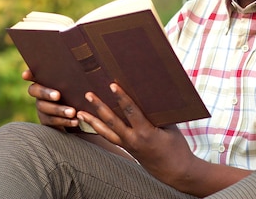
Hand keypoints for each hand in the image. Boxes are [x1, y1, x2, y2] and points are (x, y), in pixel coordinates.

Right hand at [22, 69, 78, 130]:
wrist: (77, 112)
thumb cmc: (76, 92)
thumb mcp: (74, 84)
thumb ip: (73, 76)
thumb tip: (85, 61)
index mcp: (44, 82)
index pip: (34, 75)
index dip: (29, 74)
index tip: (25, 75)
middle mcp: (39, 94)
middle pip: (36, 92)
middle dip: (46, 93)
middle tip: (58, 95)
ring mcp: (41, 108)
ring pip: (46, 108)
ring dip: (59, 110)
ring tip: (72, 112)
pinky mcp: (47, 121)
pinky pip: (53, 122)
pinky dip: (65, 121)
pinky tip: (75, 121)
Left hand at [76, 83, 197, 188]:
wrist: (174, 171)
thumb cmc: (176, 147)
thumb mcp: (170, 127)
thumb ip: (158, 114)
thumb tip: (149, 97)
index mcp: (146, 133)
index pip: (130, 111)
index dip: (121, 97)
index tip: (112, 85)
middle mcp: (133, 140)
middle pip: (111, 121)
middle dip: (99, 107)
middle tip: (89, 94)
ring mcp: (128, 146)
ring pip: (106, 132)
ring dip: (92, 121)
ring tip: (80, 112)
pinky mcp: (126, 149)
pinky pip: (109, 138)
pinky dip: (99, 129)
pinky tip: (91, 123)